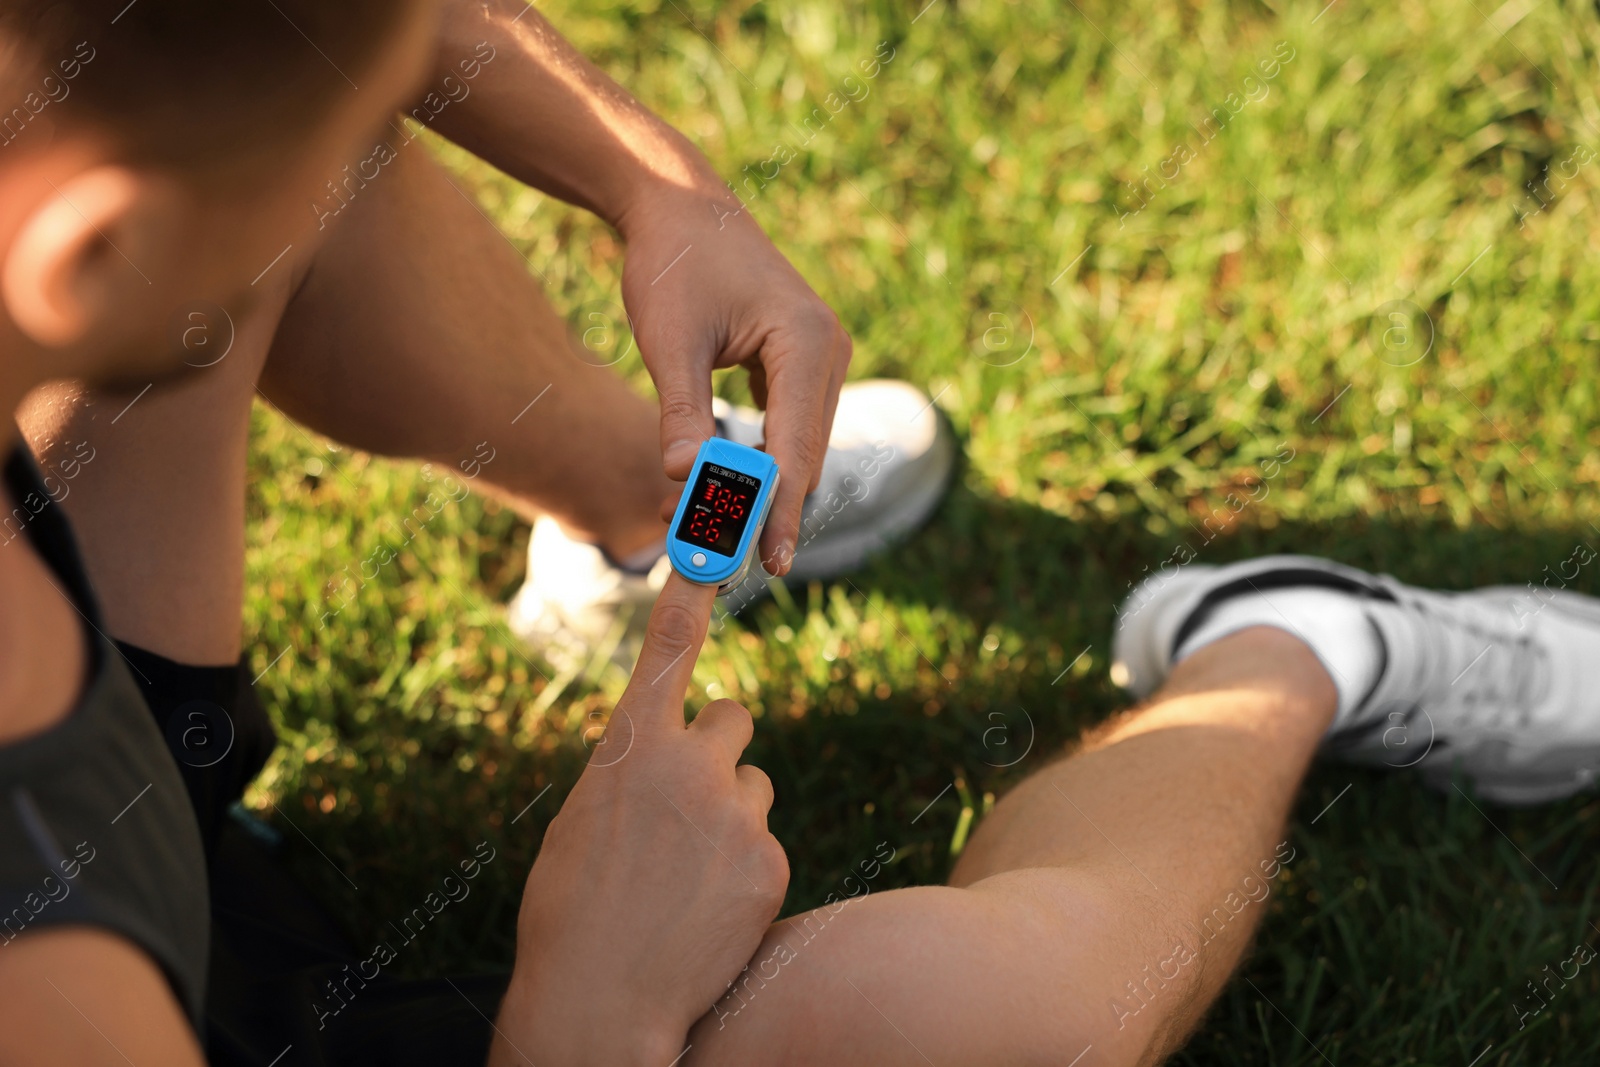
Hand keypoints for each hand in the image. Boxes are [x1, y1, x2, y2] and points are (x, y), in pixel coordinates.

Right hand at [491, 574, 787, 1066]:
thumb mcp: (582, 822)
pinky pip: (764, 844)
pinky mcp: (769, 862)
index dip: (694, 589)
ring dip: (731, 816)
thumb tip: (664, 761)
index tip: (716, 540)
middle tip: (688, 806)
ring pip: (754, 787)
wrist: (599, 1004)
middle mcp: (690, 765)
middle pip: (735, 719)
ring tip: (686, 878)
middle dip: (718, 752)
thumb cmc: (570, 914)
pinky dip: (743, 871)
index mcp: (630, 748)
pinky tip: (707, 913)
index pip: (669, 648)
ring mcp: (737, 813)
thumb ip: (631, 774)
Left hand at [618, 182, 852, 575]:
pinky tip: (729, 493)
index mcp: (806, 342)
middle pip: (806, 454)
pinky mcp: (804, 361)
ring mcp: (822, 356)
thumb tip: (681, 477)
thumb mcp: (669, 340)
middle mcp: (828, 350)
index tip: (771, 564)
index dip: (782, 511)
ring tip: (721, 538)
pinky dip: (764, 462)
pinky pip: (792, 426)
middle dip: (771, 511)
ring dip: (765, 491)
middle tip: (732, 565)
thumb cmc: (672, 265)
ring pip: (801, 446)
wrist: (679, 208)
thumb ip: (681, 410)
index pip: (797, 447)